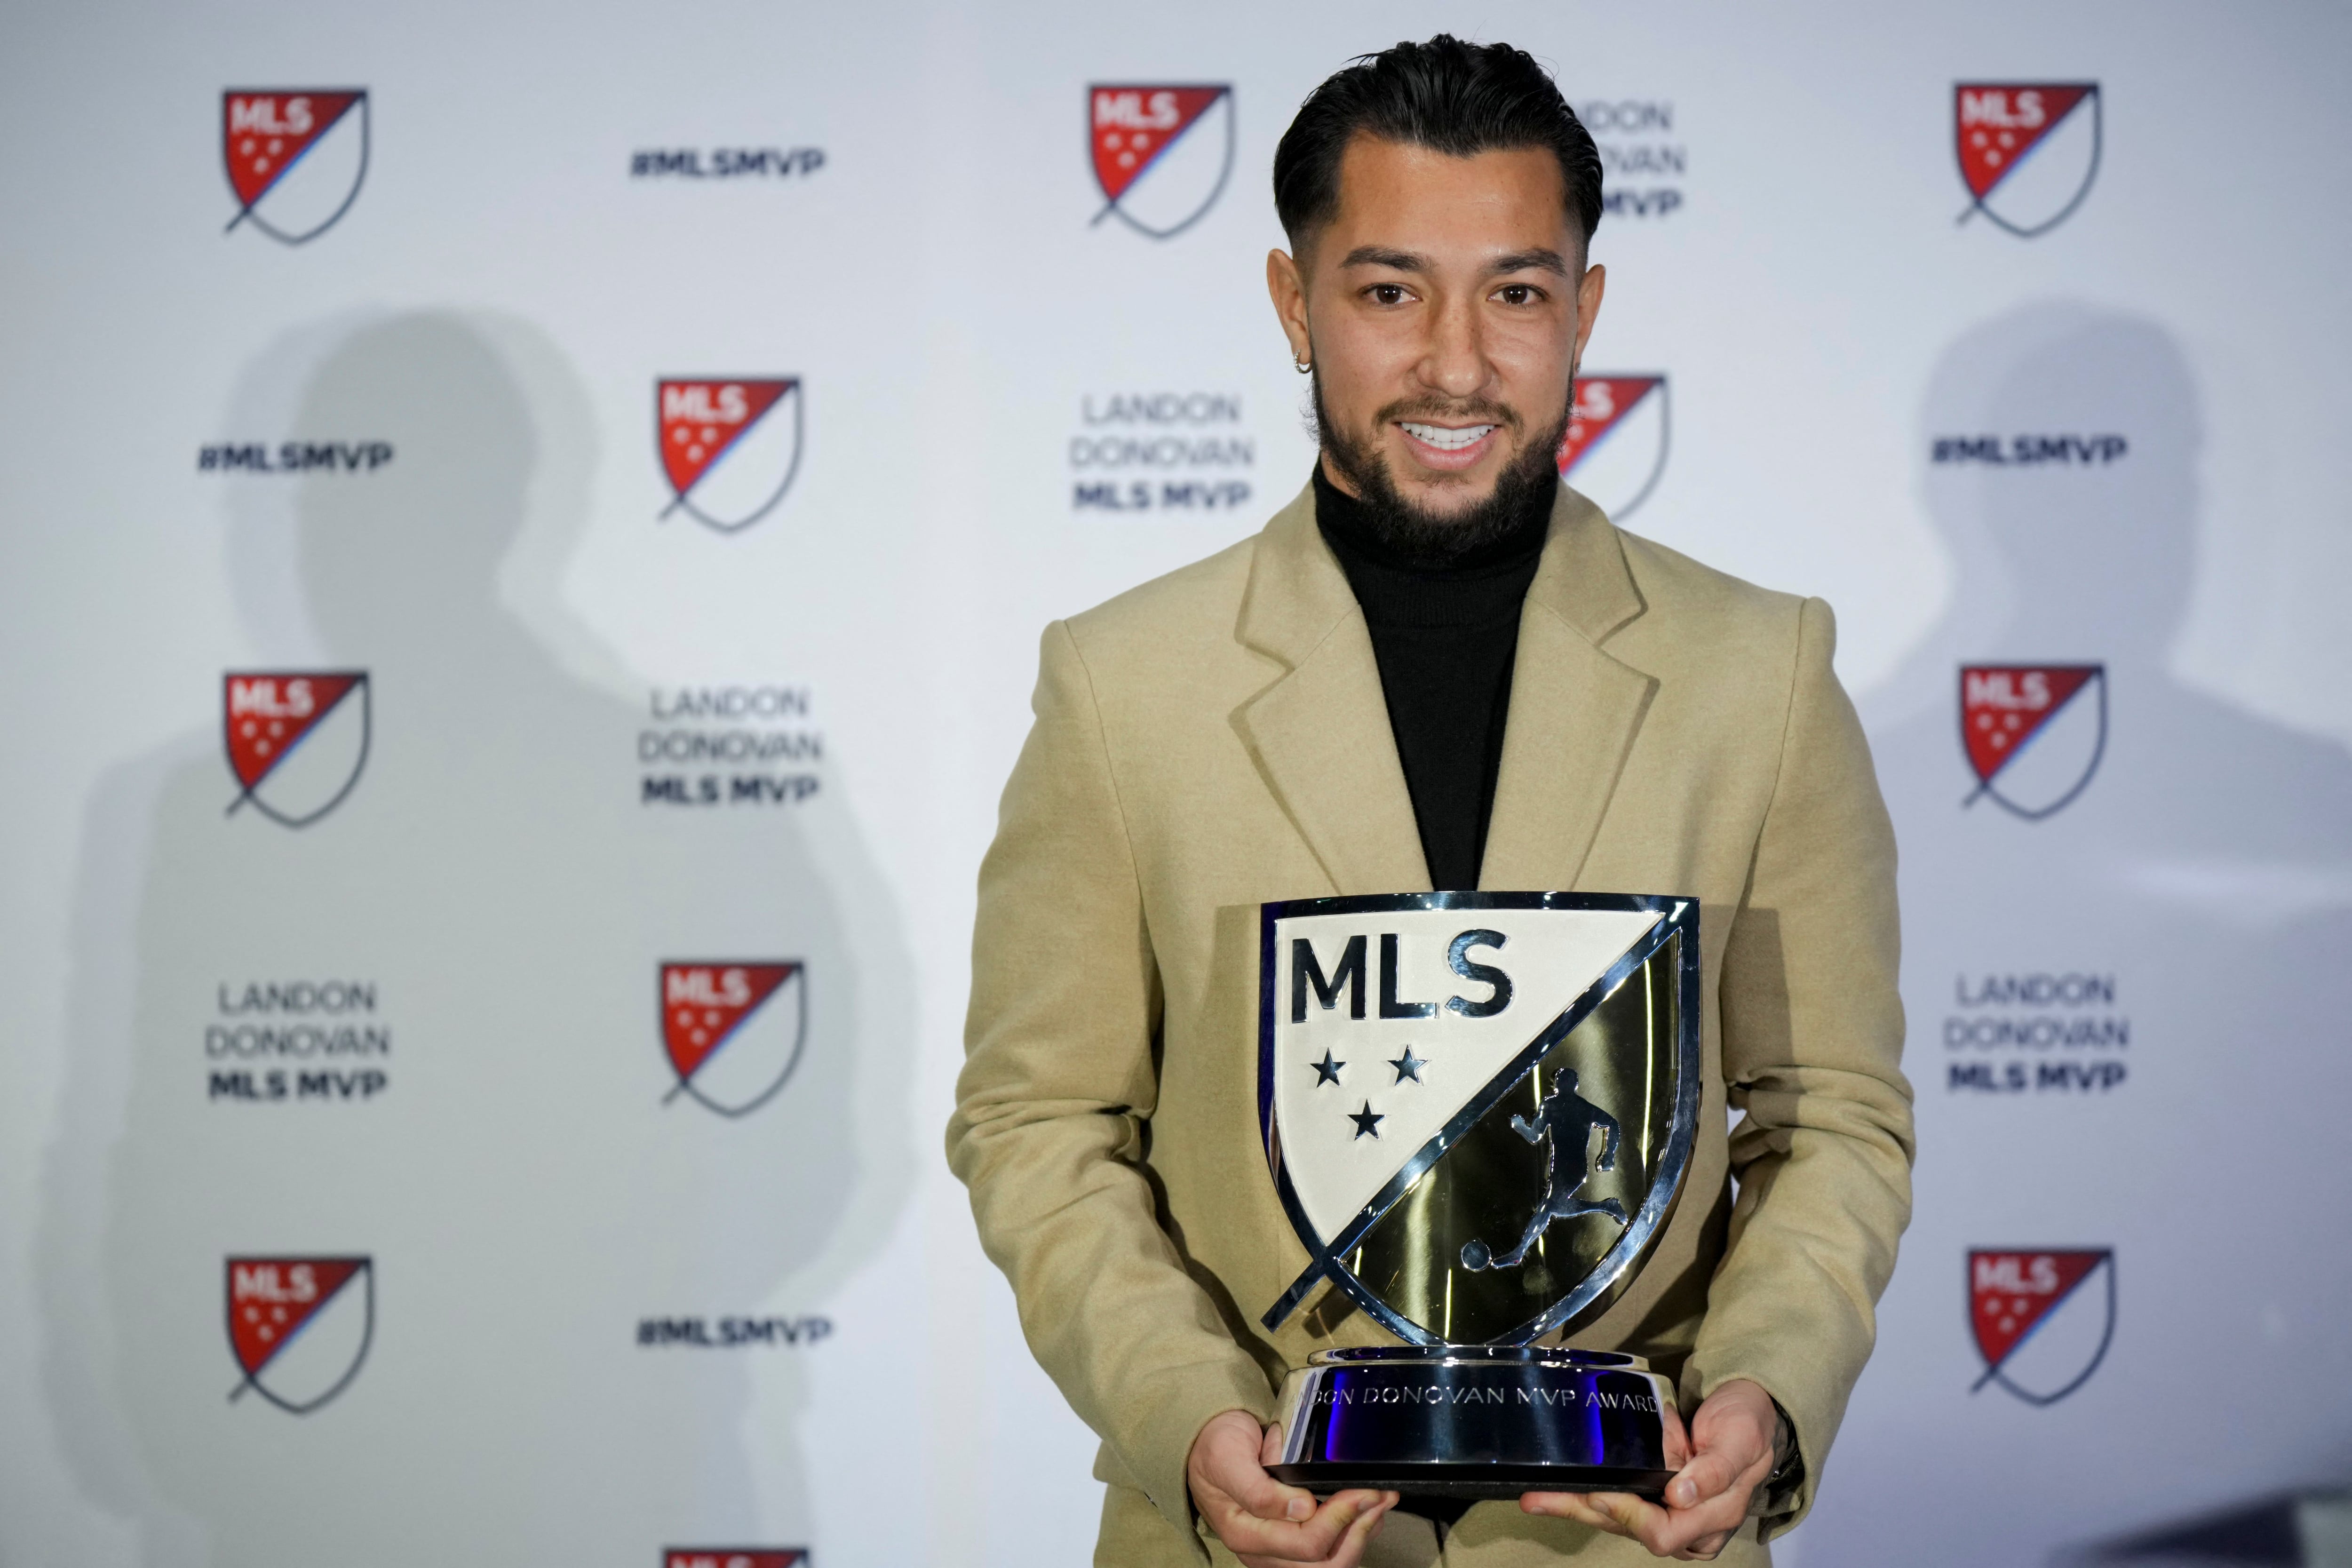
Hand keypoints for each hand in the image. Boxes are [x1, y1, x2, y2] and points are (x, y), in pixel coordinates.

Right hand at [1186, 1409, 1397, 1566]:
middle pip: (1324, 1564)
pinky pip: (1328, 1553)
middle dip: (1360, 1532)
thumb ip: (1258, 1488)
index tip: (1362, 1491)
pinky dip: (1354, 1535)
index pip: (1306, 1544)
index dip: (1340, 1520)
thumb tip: (1301, 1509)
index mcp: (1245, 1533)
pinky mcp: (1291, 1542)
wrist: (1205, 1444)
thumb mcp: (1228, 1457)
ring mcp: (1278, 1550)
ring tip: (1380, 1503)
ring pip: (1331, 1563)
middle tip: (1380, 1497)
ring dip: (1362, 1535)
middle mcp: (1263, 1551)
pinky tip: (1366, 1512)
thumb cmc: (1215, 1448)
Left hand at [1520, 1378, 1777, 1560]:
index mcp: (1713, 1519)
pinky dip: (1587, 1500)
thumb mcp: (1739, 1441)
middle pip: (1628, 1530)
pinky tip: (1555, 1494)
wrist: (1748, 1413)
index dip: (1629, 1515)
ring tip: (1535, 1499)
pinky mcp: (1655, 1500)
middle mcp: (1688, 1527)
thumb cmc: (1745, 1426)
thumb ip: (1715, 1469)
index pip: (1663, 1531)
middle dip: (1584, 1513)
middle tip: (1540, 1499)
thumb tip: (1681, 1494)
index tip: (1601, 1492)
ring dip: (1575, 1508)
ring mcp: (1669, 1515)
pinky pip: (1617, 1506)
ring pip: (1615, 1521)